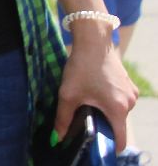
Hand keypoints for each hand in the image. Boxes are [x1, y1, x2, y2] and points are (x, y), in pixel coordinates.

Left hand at [53, 28, 137, 149]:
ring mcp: (131, 93)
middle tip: (84, 119)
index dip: (110, 147)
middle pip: (117, 125)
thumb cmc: (81, 67)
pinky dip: (109, 101)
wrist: (93, 41)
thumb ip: (63, 118)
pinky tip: (94, 92)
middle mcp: (130, 103)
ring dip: (105, 111)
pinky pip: (120, 100)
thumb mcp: (68, 94)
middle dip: (102, 126)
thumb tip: (57, 138)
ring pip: (118, 112)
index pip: (121, 140)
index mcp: (118, 109)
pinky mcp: (129, 84)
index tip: (97, 148)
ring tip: (88, 102)